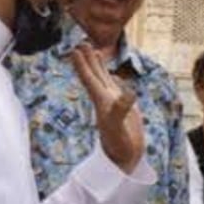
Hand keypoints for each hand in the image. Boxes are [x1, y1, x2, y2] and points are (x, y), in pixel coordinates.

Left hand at [71, 44, 144, 172]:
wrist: (124, 161)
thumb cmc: (119, 146)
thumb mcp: (119, 128)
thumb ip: (122, 110)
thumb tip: (129, 92)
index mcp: (102, 101)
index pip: (89, 79)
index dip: (82, 64)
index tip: (74, 49)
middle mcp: (106, 100)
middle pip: (94, 75)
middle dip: (88, 59)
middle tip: (81, 42)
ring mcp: (115, 103)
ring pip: (104, 79)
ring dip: (99, 65)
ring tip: (94, 50)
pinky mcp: (126, 107)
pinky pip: (117, 88)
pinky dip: (114, 78)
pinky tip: (113, 74)